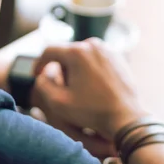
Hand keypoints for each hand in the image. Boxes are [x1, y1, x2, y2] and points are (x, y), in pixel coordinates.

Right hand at [31, 38, 148, 145]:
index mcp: (76, 52)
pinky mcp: (118, 56)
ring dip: (76, 68)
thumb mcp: (58, 103)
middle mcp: (92, 44)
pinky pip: (96, 58)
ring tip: (79, 89)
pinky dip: (91, 69)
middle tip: (62, 88)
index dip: (39, 62)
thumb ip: (43, 85)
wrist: (127, 119)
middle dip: (61, 68)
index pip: (49, 50)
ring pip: (81, 55)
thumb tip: (43, 74)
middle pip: (66, 52)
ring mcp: (107, 49)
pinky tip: (93, 87)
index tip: (36, 74)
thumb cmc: (92, 112)